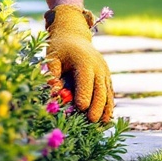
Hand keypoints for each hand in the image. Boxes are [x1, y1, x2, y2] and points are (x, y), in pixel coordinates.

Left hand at [44, 5, 114, 123]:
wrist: (74, 36)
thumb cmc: (60, 49)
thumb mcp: (52, 57)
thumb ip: (51, 73)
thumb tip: (54, 91)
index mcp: (84, 60)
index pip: (86, 79)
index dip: (84, 93)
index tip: (81, 108)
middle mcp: (98, 66)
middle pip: (100, 88)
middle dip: (97, 105)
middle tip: (92, 121)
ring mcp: (104, 71)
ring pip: (108, 92)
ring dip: (106, 108)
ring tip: (103, 124)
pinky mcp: (106, 77)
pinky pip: (109, 92)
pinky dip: (109, 105)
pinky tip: (106, 118)